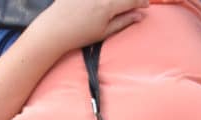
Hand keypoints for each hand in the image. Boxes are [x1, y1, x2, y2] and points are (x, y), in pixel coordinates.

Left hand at [31, 0, 149, 52]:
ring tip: (120, 5)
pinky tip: (101, 6)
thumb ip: (124, 21)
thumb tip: (141, 15)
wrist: (54, 29)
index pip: (132, 0)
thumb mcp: (104, 32)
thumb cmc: (79, 34)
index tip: (146, 6)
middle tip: (135, 4)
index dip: (142, 2)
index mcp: (109, 5)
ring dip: (116, 0)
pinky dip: (104, 2)